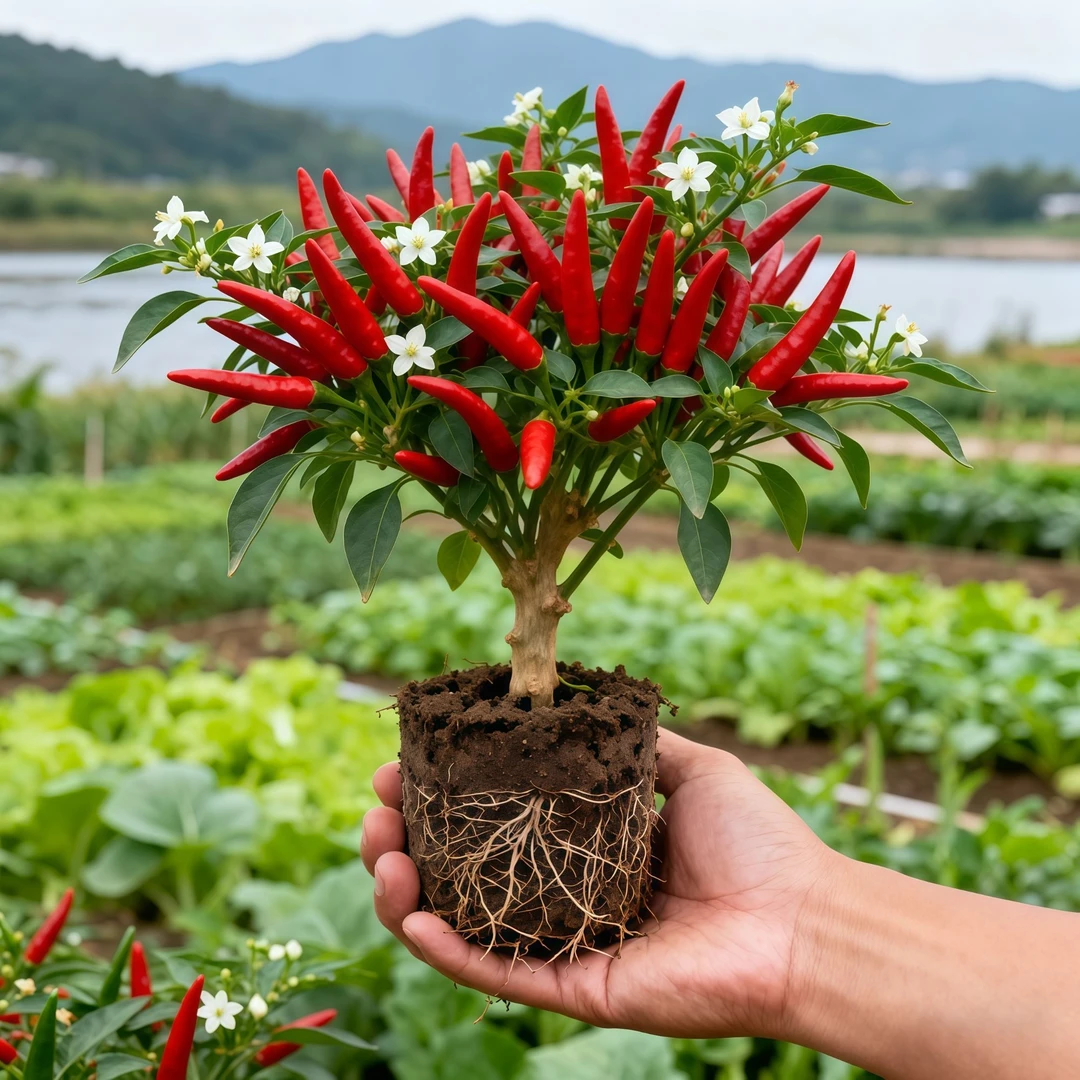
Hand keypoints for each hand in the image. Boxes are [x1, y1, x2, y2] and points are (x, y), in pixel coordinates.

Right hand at [360, 728, 835, 1038]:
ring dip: (407, 890)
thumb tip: (577, 703)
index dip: (444, 793)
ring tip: (380, 850)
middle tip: (377, 808)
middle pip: (465, 870)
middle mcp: (568, 894)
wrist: (805, 921)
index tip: (404, 761)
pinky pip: (496, 973)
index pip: (496, 819)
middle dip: (409, 838)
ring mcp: (567, 945)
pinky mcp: (576, 988)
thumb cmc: (759, 842)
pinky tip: (409, 912)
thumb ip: (630, 742)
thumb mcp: (689, 767)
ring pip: (465, 922)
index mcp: (589, 844)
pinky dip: (445, 949)